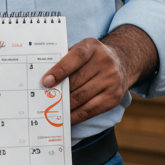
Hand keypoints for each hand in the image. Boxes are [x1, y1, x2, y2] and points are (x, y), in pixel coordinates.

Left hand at [41, 25, 158, 125]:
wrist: (122, 62)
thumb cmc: (92, 58)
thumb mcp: (82, 49)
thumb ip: (66, 60)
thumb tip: (47, 81)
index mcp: (92, 47)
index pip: (76, 58)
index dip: (60, 70)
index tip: (46, 82)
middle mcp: (105, 62)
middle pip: (76, 81)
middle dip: (59, 92)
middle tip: (43, 100)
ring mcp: (111, 80)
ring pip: (81, 98)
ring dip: (64, 105)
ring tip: (51, 110)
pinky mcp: (114, 98)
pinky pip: (90, 110)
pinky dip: (75, 116)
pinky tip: (65, 117)